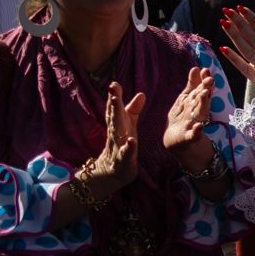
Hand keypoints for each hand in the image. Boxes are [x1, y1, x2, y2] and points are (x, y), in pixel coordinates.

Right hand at [80, 82, 144, 196]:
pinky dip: (128, 147)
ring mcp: (118, 146)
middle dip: (113, 102)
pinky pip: (125, 153)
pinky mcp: (123, 160)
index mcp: (118, 125)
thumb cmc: (122, 146)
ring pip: (116, 132)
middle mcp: (115, 133)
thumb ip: (134, 111)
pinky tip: (131, 141)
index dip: (114, 95)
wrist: (115, 172)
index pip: (115, 108)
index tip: (114, 83)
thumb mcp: (129, 127)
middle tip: (113, 87)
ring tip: (117, 106)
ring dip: (117, 119)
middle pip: (113, 116)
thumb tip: (141, 93)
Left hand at [165, 67, 217, 169]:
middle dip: (206, 90)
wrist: (178, 141)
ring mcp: (196, 125)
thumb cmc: (185, 118)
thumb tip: (197, 68)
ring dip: (203, 104)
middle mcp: (199, 113)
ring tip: (204, 94)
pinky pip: (194, 136)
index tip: (206, 71)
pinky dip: (196, 132)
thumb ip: (192, 85)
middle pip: (202, 100)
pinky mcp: (191, 138)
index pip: (200, 90)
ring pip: (200, 113)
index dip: (203, 81)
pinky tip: (198, 127)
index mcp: (197, 103)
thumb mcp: (187, 100)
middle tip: (209, 80)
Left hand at [221, 8, 254, 110]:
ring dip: (235, 37)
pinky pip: (246, 70)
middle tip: (228, 11)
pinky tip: (223, 48)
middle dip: (240, 24)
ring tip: (224, 23)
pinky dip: (234, 59)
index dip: (254, 21)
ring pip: (248, 52)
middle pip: (254, 40)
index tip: (243, 9)